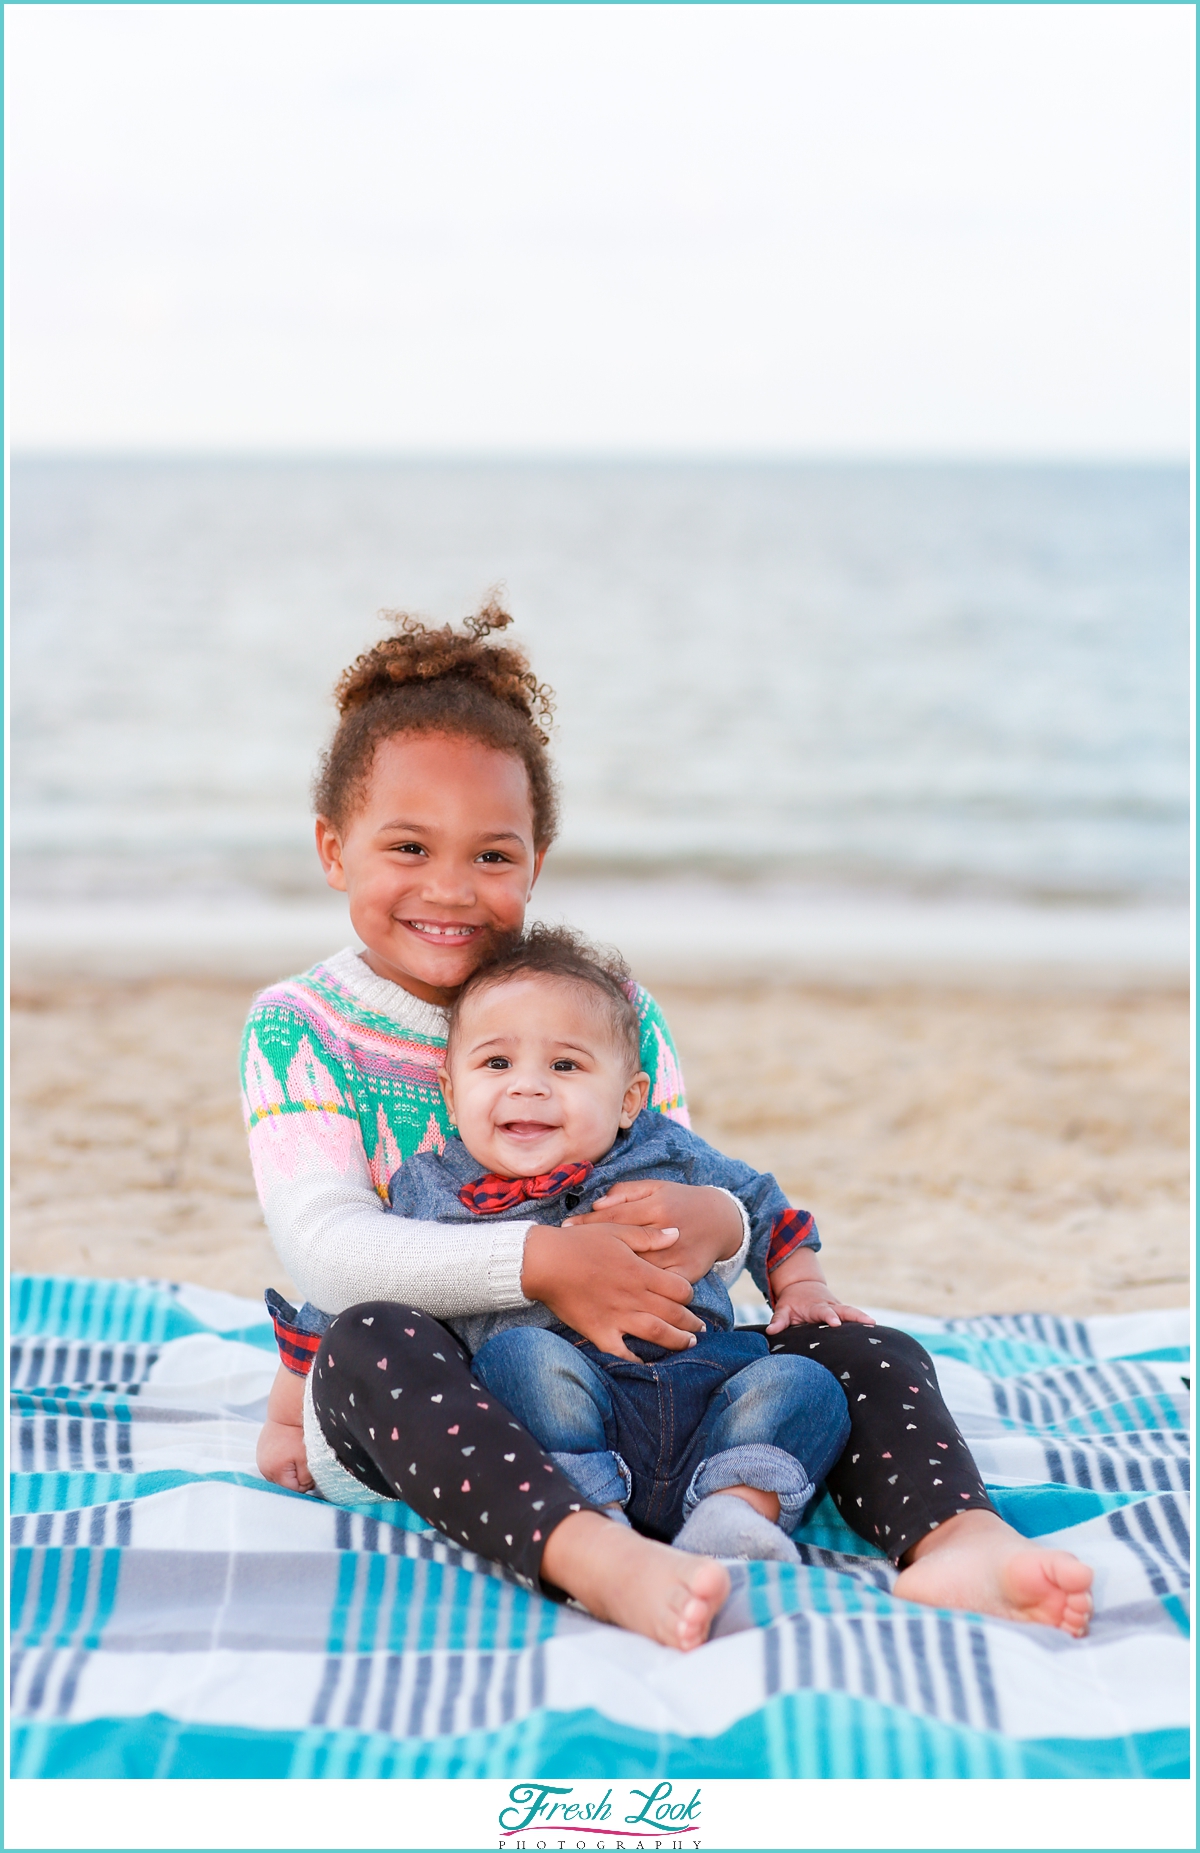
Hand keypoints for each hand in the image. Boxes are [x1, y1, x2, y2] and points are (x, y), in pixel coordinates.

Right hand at [256, 1417, 314, 1490]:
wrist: (287, 1410)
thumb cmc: (298, 1434)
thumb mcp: (308, 1459)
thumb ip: (306, 1479)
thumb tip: (304, 1488)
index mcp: (274, 1472)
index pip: (293, 1490)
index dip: (306, 1482)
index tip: (311, 1469)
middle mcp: (263, 1468)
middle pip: (284, 1484)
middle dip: (296, 1476)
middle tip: (305, 1459)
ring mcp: (260, 1458)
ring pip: (279, 1474)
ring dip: (289, 1468)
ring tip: (296, 1452)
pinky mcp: (262, 1450)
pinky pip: (274, 1462)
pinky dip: (283, 1459)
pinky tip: (289, 1448)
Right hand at [522, 1223, 704, 1361]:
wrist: (544, 1262)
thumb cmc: (579, 1243)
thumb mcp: (617, 1230)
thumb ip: (649, 1236)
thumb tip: (676, 1235)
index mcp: (640, 1272)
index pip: (679, 1288)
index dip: (689, 1294)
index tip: (689, 1296)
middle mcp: (633, 1297)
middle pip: (673, 1313)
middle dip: (690, 1321)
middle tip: (700, 1327)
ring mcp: (617, 1317)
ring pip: (656, 1333)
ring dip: (676, 1340)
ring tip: (688, 1344)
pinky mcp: (599, 1331)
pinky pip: (622, 1352)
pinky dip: (636, 1359)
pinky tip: (647, 1363)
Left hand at [563, 1181, 742, 1280]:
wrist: (721, 1219)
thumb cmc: (680, 1201)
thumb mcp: (656, 1187)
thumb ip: (626, 1192)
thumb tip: (598, 1204)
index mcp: (656, 1206)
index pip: (615, 1215)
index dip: (588, 1223)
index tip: (566, 1229)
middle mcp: (666, 1231)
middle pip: (624, 1244)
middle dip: (595, 1251)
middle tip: (567, 1258)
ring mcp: (677, 1255)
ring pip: (642, 1270)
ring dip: (614, 1276)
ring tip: (585, 1282)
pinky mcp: (688, 1273)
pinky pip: (662, 1289)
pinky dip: (643, 1294)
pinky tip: (620, 1301)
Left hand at [766, 1279, 875, 1334]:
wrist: (803, 1285)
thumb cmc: (792, 1301)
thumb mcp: (783, 1309)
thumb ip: (778, 1320)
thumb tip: (770, 1331)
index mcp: (815, 1306)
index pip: (823, 1312)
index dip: (830, 1317)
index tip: (836, 1323)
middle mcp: (830, 1305)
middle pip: (845, 1310)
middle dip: (856, 1316)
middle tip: (869, 1322)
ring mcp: (838, 1308)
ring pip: (853, 1312)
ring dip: (863, 1318)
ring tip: (877, 1327)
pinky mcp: (843, 1311)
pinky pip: (854, 1317)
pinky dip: (864, 1323)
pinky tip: (877, 1334)